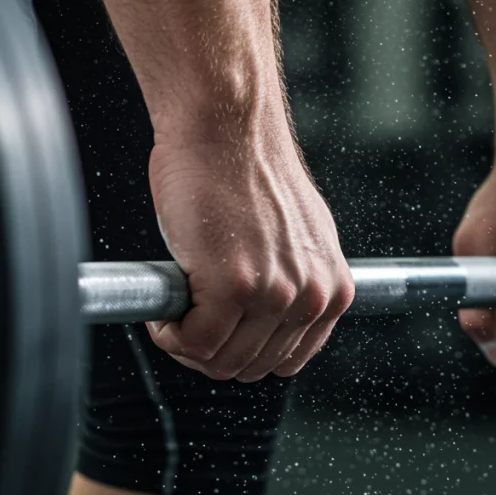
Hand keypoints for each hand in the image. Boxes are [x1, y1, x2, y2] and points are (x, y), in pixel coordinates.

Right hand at [144, 121, 353, 381]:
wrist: (226, 127)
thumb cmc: (247, 170)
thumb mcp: (297, 236)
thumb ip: (293, 282)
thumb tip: (267, 318)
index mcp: (333, 289)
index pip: (288, 360)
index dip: (244, 353)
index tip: (217, 334)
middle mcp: (312, 297)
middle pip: (252, 367)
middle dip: (210, 353)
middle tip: (185, 324)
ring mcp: (274, 294)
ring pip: (221, 361)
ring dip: (186, 344)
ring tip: (174, 313)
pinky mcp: (232, 287)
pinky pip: (193, 342)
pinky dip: (168, 333)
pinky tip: (162, 310)